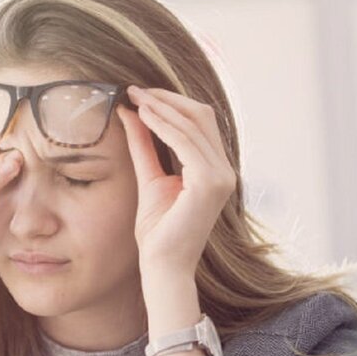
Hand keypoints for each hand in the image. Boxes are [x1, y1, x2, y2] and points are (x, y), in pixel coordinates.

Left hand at [116, 86, 236, 278]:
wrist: (163, 266)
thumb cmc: (158, 232)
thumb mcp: (150, 178)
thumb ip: (144, 146)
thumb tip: (131, 113)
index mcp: (215, 170)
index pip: (200, 122)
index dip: (171, 103)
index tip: (141, 94)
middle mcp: (224, 171)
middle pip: (201, 116)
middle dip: (167, 98)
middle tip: (135, 89)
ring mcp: (221, 176)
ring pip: (194, 124)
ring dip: (163, 107)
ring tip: (136, 98)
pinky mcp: (210, 183)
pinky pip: (186, 142)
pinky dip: (164, 125)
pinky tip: (143, 116)